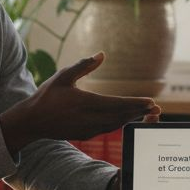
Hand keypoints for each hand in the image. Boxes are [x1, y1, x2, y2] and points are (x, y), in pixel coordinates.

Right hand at [0, 52, 160, 152]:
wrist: (32, 121)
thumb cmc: (47, 96)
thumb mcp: (63, 76)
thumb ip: (84, 65)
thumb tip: (102, 54)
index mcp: (87, 102)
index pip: (118, 104)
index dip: (136, 104)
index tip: (151, 102)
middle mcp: (90, 118)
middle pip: (121, 116)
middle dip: (139, 112)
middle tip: (157, 109)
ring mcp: (88, 129)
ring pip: (116, 124)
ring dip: (131, 118)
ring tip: (145, 113)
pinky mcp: (85, 135)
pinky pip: (107, 129)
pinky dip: (119, 124)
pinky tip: (125, 119)